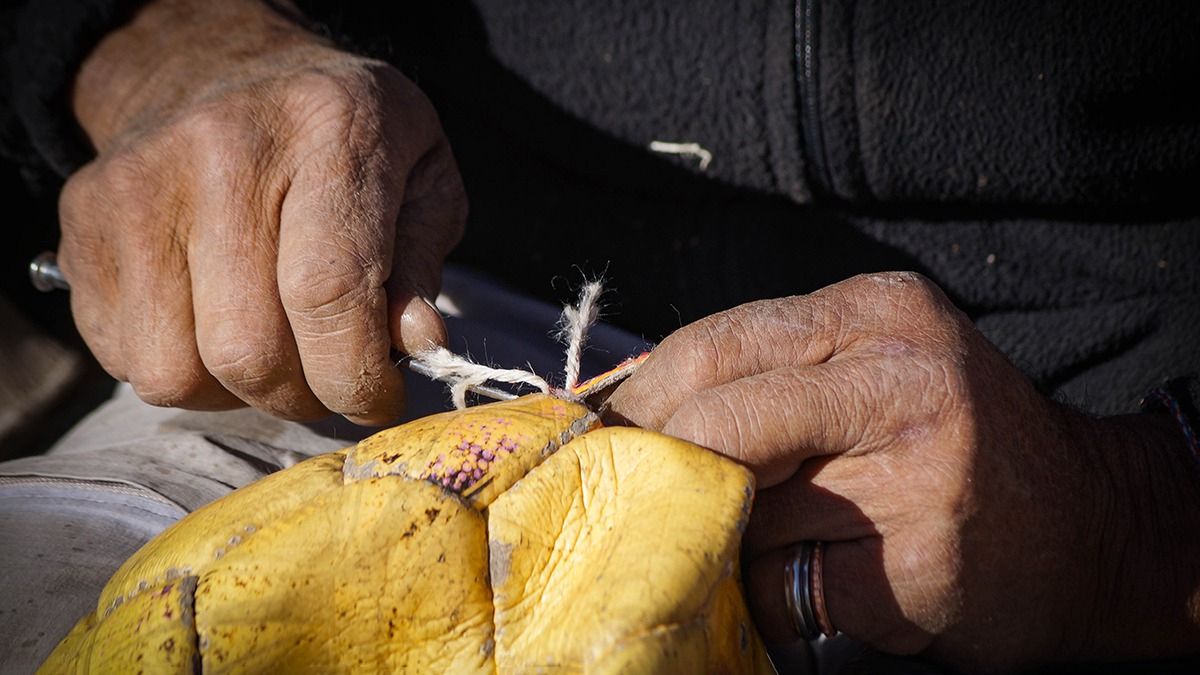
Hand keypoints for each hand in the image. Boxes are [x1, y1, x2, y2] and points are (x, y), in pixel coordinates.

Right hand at [58, 0, 465, 423]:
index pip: (328, 291)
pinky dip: (182, 373)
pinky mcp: (83, 221)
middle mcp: (221, 152)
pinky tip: (215, 326)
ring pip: (176, 371)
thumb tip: (416, 343)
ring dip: (236, 394)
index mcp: (329, 130)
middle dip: (302, 397)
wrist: (218, 68)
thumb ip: (421, 262)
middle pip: (247, 349)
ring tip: (273, 353)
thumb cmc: (341, 139)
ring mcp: (138, 187)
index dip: (356, 376)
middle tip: (330, 382)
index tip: (380, 400)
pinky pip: (126, 359)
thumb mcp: (420, 176)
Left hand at [607, 272, 1199, 670]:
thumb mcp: (871, 371)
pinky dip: (779, 595)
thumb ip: (769, 381)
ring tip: (778, 536)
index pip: (712, 345)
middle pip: (717, 421)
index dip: (641, 399)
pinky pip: (785, 586)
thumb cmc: (952, 445)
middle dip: (664, 470)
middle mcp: (899, 376)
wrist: (1091, 528)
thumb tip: (628, 417)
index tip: (601, 439)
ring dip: (731, 538)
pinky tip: (830, 580)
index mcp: (875, 312)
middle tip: (634, 498)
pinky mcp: (915, 561)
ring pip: (743, 512)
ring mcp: (913, 471)